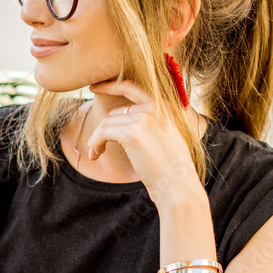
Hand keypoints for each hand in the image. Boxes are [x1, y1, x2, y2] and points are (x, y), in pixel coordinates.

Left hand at [86, 79, 201, 205]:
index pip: (132, 87)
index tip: (94, 87)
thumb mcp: (166, 137)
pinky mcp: (133, 133)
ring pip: (107, 122)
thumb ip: (150, 123)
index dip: (111, 85)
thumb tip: (120, 118)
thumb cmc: (171, 169)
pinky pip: (103, 132)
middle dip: (103, 129)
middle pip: (117, 112)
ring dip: (97, 139)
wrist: (178, 186)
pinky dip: (95, 142)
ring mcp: (145, 118)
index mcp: (165, 107)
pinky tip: (95, 154)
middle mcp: (156, 108)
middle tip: (95, 146)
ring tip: (95, 154)